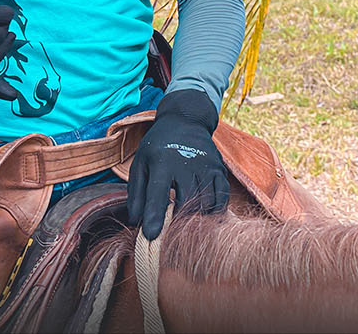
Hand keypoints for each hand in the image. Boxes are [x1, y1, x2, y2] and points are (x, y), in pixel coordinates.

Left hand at [127, 89, 228, 238]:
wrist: (185, 120)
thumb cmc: (158, 147)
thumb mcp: (140, 165)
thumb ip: (136, 194)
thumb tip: (135, 223)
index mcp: (162, 162)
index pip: (158, 194)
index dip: (154, 217)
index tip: (151, 236)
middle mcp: (186, 163)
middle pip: (187, 202)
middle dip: (178, 224)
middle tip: (170, 238)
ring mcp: (206, 166)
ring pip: (206, 203)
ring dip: (197, 220)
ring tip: (186, 229)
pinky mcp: (219, 169)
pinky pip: (222, 198)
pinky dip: (215, 212)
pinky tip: (204, 218)